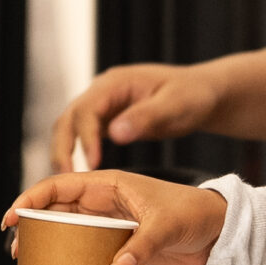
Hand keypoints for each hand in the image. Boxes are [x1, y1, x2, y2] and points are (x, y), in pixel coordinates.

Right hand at [6, 172, 228, 264]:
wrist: (217, 233)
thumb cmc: (196, 212)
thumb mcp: (167, 225)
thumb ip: (140, 246)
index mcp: (110, 185)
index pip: (59, 186)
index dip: (31, 200)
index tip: (13, 217)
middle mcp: (103, 204)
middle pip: (55, 212)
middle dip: (32, 230)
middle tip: (18, 253)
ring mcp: (108, 226)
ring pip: (65, 235)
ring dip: (47, 251)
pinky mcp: (116, 248)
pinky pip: (85, 256)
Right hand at [50, 64, 221, 169]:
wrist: (202, 93)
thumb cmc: (193, 95)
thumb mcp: (175, 105)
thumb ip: (146, 117)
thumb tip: (114, 133)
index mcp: (115, 82)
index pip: (87, 109)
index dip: (86, 137)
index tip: (92, 163)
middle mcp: (103, 91)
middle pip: (68, 118)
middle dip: (62, 148)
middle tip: (65, 178)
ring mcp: (103, 105)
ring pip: (70, 128)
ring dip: (64, 152)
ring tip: (66, 182)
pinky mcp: (108, 119)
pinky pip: (84, 136)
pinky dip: (77, 154)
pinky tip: (81, 177)